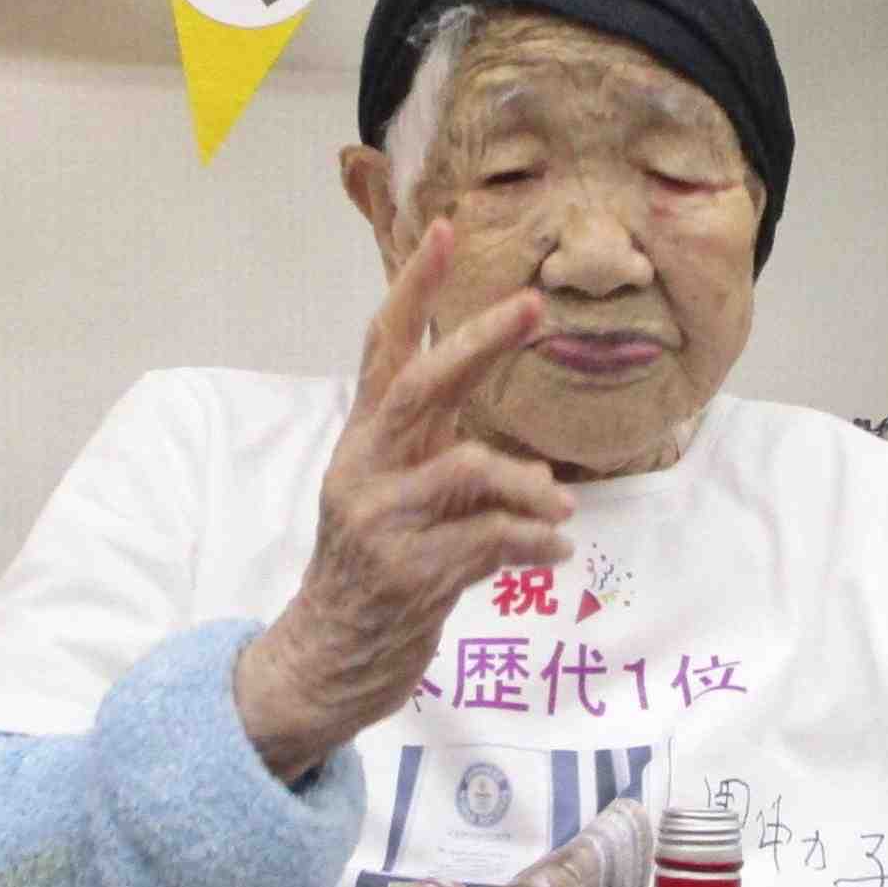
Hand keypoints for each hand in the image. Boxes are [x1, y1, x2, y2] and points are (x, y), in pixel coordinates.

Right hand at [235, 222, 573, 780]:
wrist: (328, 658)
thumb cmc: (376, 565)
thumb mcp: (394, 489)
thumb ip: (435, 440)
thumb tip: (496, 387)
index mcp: (365, 441)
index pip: (382, 348)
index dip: (413, 288)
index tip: (444, 228)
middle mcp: (366, 470)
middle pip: (420, 385)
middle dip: (478, 340)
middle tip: (533, 307)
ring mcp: (384, 523)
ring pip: (468, 471)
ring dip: (529, 486)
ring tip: (560, 509)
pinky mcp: (409, 576)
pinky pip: (490, 542)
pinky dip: (535, 544)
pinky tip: (557, 553)